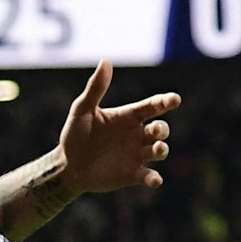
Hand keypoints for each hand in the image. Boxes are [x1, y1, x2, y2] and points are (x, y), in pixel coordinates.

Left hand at [55, 60, 179, 193]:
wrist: (67, 165)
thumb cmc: (75, 135)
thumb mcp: (82, 110)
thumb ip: (96, 89)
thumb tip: (105, 61)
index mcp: (128, 116)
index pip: (152, 106)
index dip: (165, 102)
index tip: (174, 99)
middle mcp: (137, 135)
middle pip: (159, 129)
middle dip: (161, 129)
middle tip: (155, 130)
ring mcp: (137, 155)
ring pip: (159, 151)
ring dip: (162, 149)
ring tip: (158, 148)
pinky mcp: (132, 174)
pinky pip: (149, 176)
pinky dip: (154, 178)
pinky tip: (155, 180)